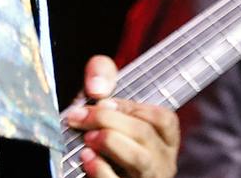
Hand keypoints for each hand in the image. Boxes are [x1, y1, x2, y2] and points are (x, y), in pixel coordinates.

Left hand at [65, 55, 178, 177]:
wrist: (77, 167)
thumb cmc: (99, 126)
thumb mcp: (102, 96)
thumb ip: (102, 73)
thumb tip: (97, 88)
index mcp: (163, 139)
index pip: (163, 119)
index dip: (132, 106)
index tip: (104, 101)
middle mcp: (161, 162)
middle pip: (145, 134)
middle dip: (108, 119)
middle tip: (80, 117)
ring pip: (139, 159)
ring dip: (108, 141)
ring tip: (86, 137)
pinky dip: (101, 169)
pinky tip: (86, 158)